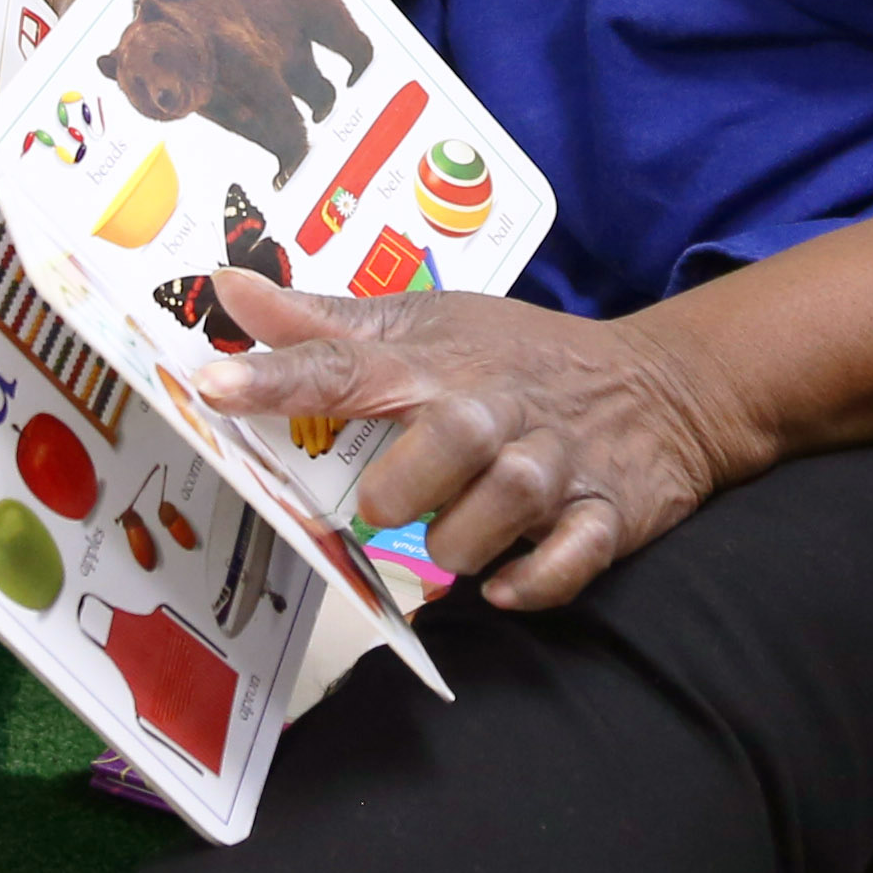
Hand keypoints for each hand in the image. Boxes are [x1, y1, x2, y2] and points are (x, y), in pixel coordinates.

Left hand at [200, 278, 759, 608]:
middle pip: (447, 439)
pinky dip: (534, 580)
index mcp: (439, 363)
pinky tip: (506, 583)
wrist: (660, 386)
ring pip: (506, 505)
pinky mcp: (606, 514)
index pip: (344, 365)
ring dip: (460, 542)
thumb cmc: (513, 359)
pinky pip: (570, 559)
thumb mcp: (425, 326)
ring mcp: (556, 464)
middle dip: (399, 487)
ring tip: (449, 539)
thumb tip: (225, 289)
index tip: (211, 386)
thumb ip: (322, 324)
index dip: (275, 376)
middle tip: (381, 504)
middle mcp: (498, 409)